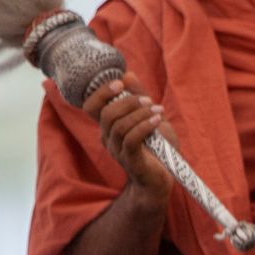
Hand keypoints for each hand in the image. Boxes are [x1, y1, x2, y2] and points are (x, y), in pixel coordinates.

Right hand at [83, 71, 172, 203]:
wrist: (162, 180)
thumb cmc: (157, 149)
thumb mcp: (151, 117)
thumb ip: (140, 97)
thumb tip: (128, 74)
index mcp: (109, 127)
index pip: (91, 107)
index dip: (101, 92)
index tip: (120, 82)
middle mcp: (108, 138)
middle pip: (106, 114)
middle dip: (128, 101)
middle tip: (148, 100)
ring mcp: (117, 151)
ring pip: (119, 126)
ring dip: (140, 114)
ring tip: (157, 110)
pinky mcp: (130, 160)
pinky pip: (131, 139)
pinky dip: (144, 126)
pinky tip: (157, 120)